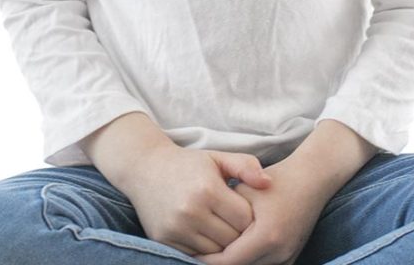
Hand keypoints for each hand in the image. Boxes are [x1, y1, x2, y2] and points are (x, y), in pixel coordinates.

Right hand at [123, 145, 272, 257]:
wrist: (145, 168)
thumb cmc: (188, 164)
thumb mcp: (217, 157)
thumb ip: (245, 166)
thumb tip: (268, 183)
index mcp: (208, 189)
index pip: (244, 218)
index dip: (249, 215)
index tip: (244, 207)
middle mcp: (191, 211)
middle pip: (232, 238)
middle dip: (237, 232)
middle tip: (233, 219)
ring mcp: (176, 228)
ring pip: (216, 251)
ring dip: (221, 242)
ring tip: (220, 225)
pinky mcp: (165, 240)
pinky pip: (196, 255)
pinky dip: (203, 248)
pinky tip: (204, 232)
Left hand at [192, 158, 329, 264]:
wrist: (311, 180)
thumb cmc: (276, 180)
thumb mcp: (246, 190)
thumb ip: (226, 213)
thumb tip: (205, 230)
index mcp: (266, 237)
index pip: (229, 261)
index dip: (207, 259)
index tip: (191, 252)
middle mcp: (279, 253)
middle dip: (218, 263)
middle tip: (198, 255)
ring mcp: (288, 258)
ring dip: (233, 263)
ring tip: (213, 253)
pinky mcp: (291, 257)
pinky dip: (248, 261)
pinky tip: (235, 251)